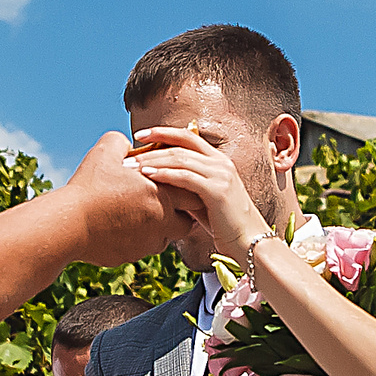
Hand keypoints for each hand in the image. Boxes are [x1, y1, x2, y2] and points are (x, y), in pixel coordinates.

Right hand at [60, 133, 185, 266]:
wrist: (69, 224)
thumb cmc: (89, 186)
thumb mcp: (106, 150)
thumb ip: (124, 143)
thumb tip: (128, 145)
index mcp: (163, 195)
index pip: (194, 196)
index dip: (187, 191)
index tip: (176, 187)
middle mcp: (161, 223)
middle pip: (186, 224)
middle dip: (179, 215)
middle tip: (163, 204)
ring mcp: (146, 244)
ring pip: (163, 239)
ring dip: (157, 229)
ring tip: (138, 216)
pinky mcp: (129, 257)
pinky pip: (139, 249)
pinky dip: (134, 240)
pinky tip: (118, 228)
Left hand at [128, 127, 267, 260]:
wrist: (249, 243)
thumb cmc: (224, 225)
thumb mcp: (202, 200)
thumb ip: (186, 187)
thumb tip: (158, 182)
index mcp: (218, 161)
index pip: (187, 137)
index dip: (162, 132)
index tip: (139, 136)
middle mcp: (221, 163)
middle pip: (180, 145)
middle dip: (151, 146)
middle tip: (127, 154)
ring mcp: (221, 175)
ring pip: (180, 159)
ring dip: (153, 160)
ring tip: (130, 166)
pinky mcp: (217, 190)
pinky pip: (186, 177)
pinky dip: (165, 174)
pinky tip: (148, 175)